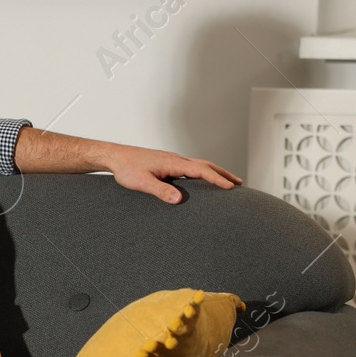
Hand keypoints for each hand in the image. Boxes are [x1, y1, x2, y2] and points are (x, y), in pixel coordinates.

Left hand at [103, 144, 241, 203]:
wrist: (115, 156)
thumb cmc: (126, 169)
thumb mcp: (142, 183)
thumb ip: (160, 190)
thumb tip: (179, 199)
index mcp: (173, 163)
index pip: (201, 170)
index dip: (217, 179)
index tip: (231, 187)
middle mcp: (176, 159)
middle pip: (206, 165)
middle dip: (223, 174)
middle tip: (239, 183)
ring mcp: (173, 161)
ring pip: (199, 165)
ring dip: (214, 172)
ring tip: (226, 181)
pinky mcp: (167, 163)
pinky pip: (191, 167)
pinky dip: (202, 172)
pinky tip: (202, 180)